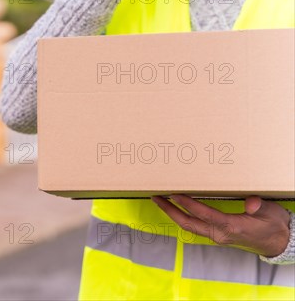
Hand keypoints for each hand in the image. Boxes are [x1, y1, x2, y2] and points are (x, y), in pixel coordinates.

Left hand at [152, 194, 290, 257]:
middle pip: (188, 223)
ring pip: (190, 226)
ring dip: (174, 214)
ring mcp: (217, 236)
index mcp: (231, 227)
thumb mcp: (270, 212)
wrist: (279, 242)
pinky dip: (184, 216)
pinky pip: (196, 226)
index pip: (204, 214)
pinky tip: (177, 208)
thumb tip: (251, 202)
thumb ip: (259, 206)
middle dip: (170, 211)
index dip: (188, 204)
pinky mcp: (217, 235)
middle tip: (156, 198)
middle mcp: (220, 233)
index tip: (174, 194)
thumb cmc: (273, 225)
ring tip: (161, 201)